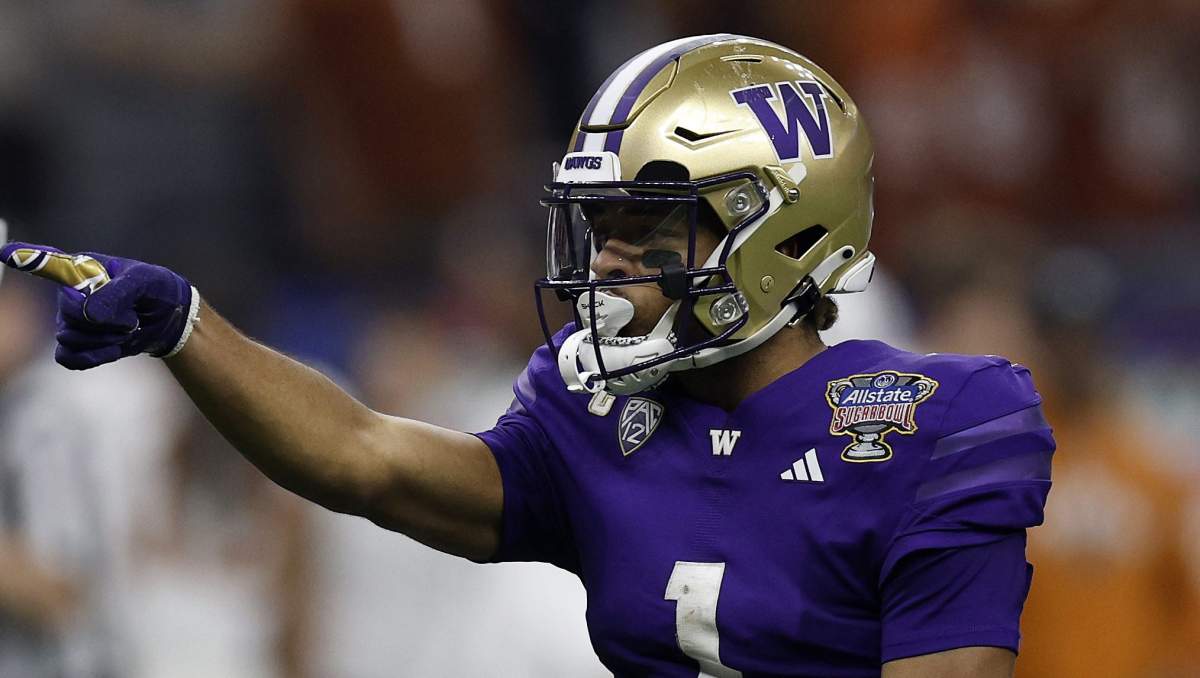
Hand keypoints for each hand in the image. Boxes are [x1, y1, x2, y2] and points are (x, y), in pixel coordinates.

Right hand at [0, 241, 198, 368]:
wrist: (170, 318)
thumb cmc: (156, 289)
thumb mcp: (146, 281)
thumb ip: (118, 292)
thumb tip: (90, 314)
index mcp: (83, 269)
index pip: (49, 264)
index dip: (27, 258)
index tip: (5, 252)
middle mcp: (70, 293)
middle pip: (69, 313)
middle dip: (105, 321)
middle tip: (130, 316)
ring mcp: (72, 320)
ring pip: (70, 337)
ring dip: (105, 338)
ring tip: (127, 328)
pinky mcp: (79, 343)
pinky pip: (69, 357)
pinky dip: (93, 356)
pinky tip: (112, 349)